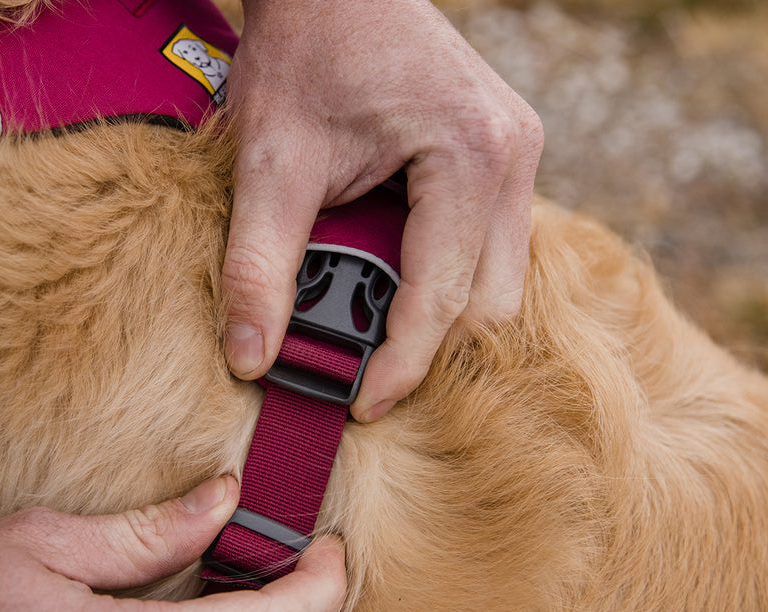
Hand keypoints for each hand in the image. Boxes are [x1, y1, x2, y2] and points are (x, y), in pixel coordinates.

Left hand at [223, 0, 543, 421]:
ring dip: (440, 313)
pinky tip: (392, 280)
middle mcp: (513, 156)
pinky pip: (493, 244)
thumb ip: (258, 266)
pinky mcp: (502, 152)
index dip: (400, 367)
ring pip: (500, 280)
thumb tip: (250, 359)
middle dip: (428, 347)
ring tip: (371, 329)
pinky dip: (447, 276)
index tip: (360, 408)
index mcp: (471, 156)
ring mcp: (517, 152)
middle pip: (491, 304)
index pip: (444, 299)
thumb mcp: (269, 160)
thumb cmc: (305, 47)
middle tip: (360, 373)